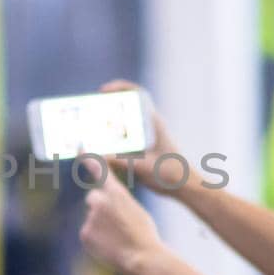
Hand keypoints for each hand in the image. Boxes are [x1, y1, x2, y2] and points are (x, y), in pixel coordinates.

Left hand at [79, 157, 162, 274]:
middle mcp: (99, 200)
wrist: (143, 255)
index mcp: (116, 192)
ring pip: (92, 219)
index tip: (79, 147)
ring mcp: (90, 217)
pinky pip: (88, 234)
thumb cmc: (145, 233)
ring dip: (101, 226)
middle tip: (117, 223)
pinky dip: (96, 240)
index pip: (100, 170)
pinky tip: (109, 246)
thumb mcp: (135, 209)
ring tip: (117, 238)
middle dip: (100, 208)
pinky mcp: (84, 233)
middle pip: (93, 199)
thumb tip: (105, 208)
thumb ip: (118, 203)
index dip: (89, 158)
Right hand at [98, 79, 182, 194]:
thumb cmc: (170, 175)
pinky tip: (100, 148)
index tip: (103, 91)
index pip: (137, 94)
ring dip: (107, 123)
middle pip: (126, 107)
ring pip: (124, 123)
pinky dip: (111, 138)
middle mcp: (150, 125)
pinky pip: (124, 137)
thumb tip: (97, 155)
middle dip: (106, 107)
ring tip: (89, 129)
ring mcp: (147, 136)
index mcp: (153, 122)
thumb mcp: (142, 167)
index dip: (119, 87)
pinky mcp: (144, 147)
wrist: (186, 187)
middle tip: (88, 112)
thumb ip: (120, 161)